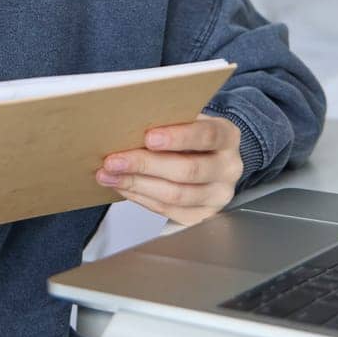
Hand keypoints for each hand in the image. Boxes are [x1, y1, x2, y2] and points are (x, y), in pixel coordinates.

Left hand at [95, 115, 243, 225]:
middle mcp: (228, 168)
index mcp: (227, 137)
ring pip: (175, 194)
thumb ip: (168, 122)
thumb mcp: (188, 121)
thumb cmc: (192, 136)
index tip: (148, 137)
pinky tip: (122, 186)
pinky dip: (140, 197)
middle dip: (145, 165)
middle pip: (187, 170)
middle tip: (114, 160)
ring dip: (136, 185)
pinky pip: (167, 210)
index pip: (206, 136)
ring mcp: (217, 196)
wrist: (210, 159)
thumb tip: (127, 125)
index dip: (177, 137)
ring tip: (109, 175)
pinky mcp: (202, 215)